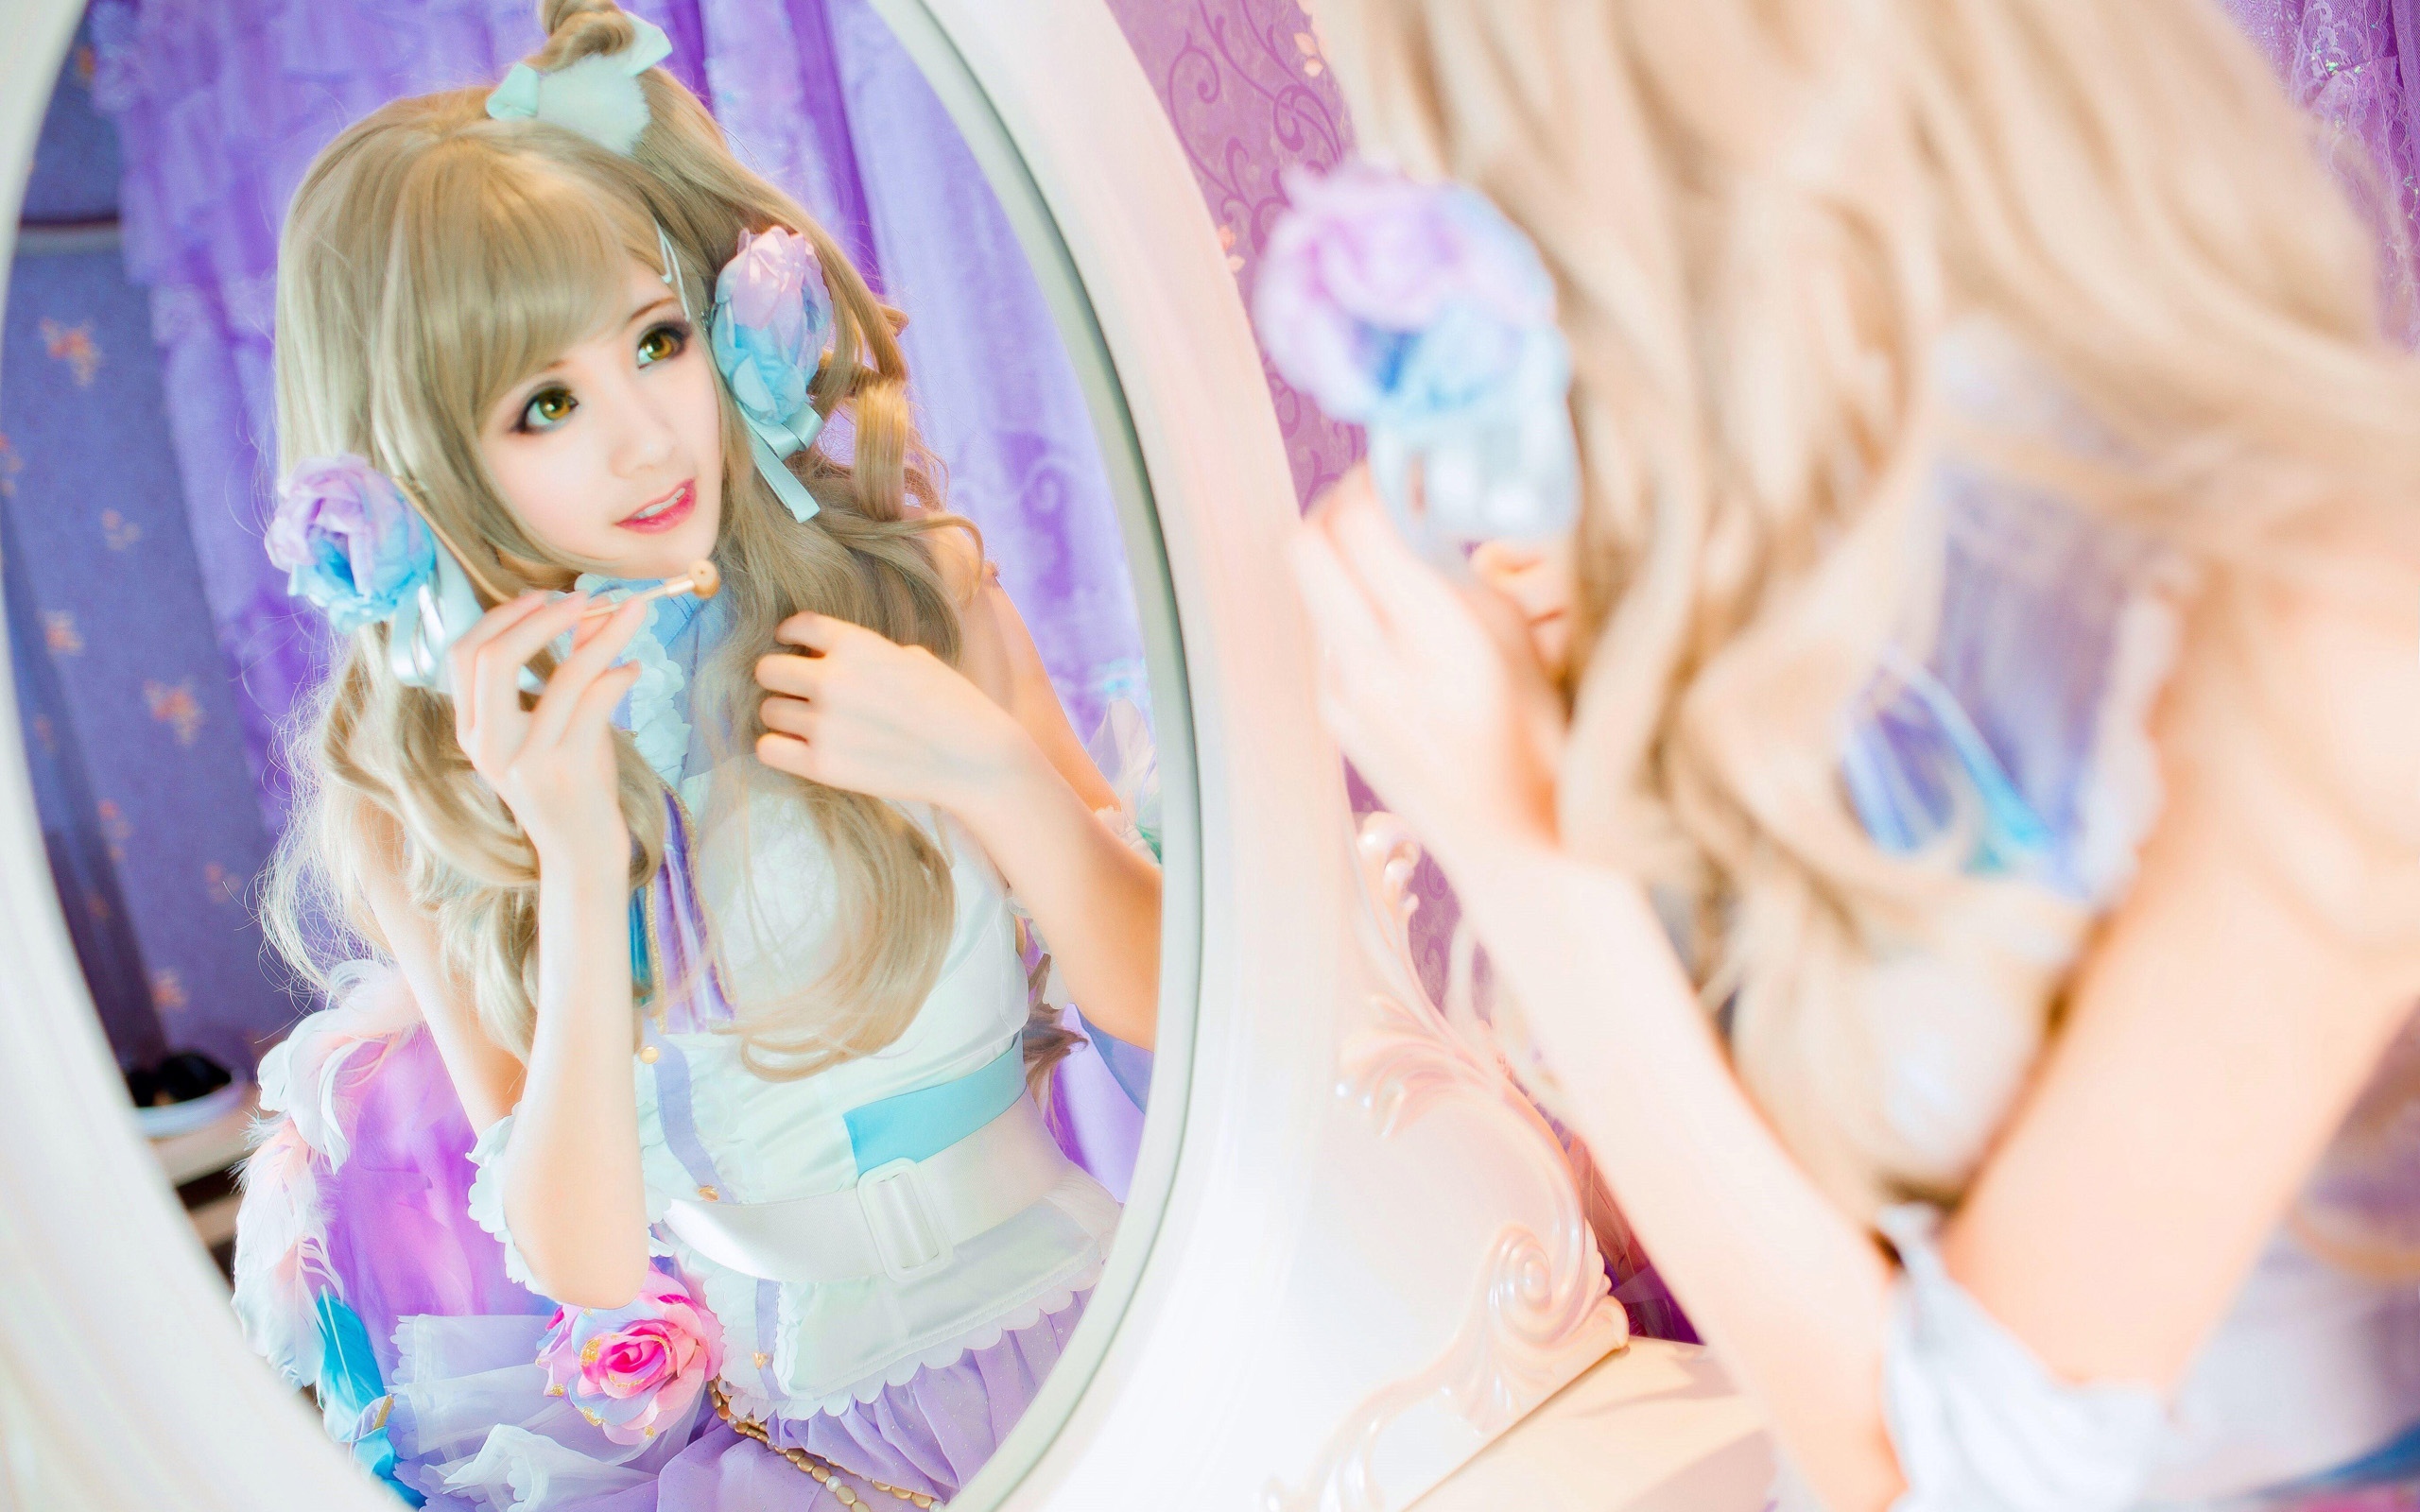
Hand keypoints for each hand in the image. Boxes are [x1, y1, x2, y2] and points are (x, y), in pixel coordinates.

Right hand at [446, 591, 648, 870]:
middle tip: (585, 598)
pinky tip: (634, 668)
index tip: (543, 594)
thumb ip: (562, 671)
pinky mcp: (566, 769)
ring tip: (632, 612)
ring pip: (563, 675)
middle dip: (543, 616)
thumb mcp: (553, 725)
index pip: (463, 653)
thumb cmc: (568, 784)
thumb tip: (587, 609)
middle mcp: (488, 744)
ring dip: (603, 634)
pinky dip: (620, 674)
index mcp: (471, 730)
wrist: (580, 853)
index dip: (502, 615)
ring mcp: (525, 759)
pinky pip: (596, 702)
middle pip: (495, 655)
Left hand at [753, 612, 1028, 809]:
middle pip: (767, 670)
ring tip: (811, 725)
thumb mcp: (912, 657)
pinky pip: (767, 749)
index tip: (798, 649)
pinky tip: (801, 748)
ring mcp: (823, 724)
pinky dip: (778, 748)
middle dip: (782, 679)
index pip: (796, 626)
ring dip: (785, 716)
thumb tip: (830, 658)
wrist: (973, 757)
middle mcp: (831, 679)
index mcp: (855, 643)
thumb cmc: (952, 703)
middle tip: (801, 693)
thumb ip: (864, 653)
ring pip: (768, 711)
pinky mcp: (821, 765)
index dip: (792, 637)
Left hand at [1289, 466, 1567, 867]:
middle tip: (1379, 501)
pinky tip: (1393, 618)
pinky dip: (1347, 604)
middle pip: (1305, 544)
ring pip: (1308, 585)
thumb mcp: (1514, 630)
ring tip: (1392, 558)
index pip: (1360, 524)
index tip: (1397, 473)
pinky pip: (1322, 630)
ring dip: (1340, 556)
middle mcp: (1373, 667)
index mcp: (1432, 639)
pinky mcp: (1330, 713)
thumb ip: (1450, 568)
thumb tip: (1409, 514)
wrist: (1515, 836)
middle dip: (1337, 507)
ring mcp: (1340, 694)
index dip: (1372, 481)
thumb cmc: (1537, 731)